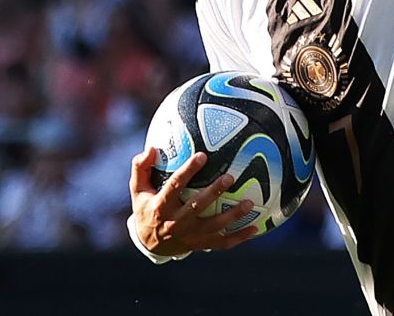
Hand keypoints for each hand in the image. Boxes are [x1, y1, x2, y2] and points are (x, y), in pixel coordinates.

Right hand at [129, 148, 257, 257]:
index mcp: (161, 206)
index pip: (175, 186)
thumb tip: (149, 148)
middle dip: (214, 192)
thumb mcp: (137, 190)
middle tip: (231, 176)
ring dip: (233, 216)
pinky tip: (255, 228)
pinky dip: (239, 237)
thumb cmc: (146, 209)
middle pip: (197, 206)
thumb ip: (141, 168)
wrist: (148, 244)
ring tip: (250, 203)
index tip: (202, 155)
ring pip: (214, 226)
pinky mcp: (200, 245)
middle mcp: (176, 222)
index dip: (188, 171)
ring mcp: (190, 236)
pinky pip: (222, 243)